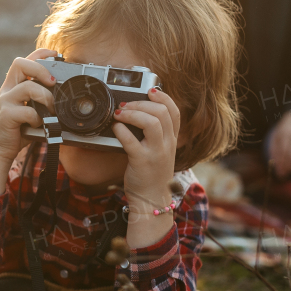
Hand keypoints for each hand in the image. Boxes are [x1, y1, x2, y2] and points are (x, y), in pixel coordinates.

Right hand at [0, 48, 57, 195]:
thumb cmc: (18, 130)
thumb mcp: (29, 110)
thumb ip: (40, 100)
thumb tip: (63, 94)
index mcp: (13, 86)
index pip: (24, 61)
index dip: (39, 53)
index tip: (56, 54)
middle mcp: (7, 90)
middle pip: (20, 64)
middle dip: (40, 69)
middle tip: (52, 82)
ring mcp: (5, 102)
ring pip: (27, 87)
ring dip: (45, 97)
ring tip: (51, 108)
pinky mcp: (6, 116)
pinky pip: (27, 112)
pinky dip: (38, 118)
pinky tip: (39, 125)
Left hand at [113, 87, 181, 246]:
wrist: (151, 199)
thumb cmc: (151, 174)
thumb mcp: (160, 152)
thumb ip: (154, 134)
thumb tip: (137, 114)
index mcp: (172, 140)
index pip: (175, 112)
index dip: (164, 97)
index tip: (150, 90)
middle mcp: (167, 144)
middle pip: (162, 113)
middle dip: (141, 104)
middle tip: (125, 105)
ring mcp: (156, 153)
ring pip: (151, 122)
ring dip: (132, 113)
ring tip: (119, 114)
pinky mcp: (141, 162)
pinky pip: (132, 141)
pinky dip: (121, 130)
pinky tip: (115, 128)